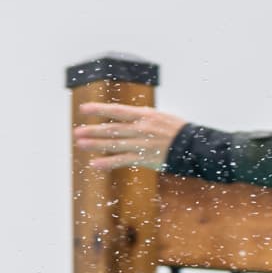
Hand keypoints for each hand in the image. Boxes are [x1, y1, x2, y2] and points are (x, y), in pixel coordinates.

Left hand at [72, 102, 188, 170]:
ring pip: (114, 144)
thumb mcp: (160, 116)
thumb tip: (124, 115)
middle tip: (76, 132)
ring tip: (80, 144)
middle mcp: (141, 128)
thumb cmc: (177, 130)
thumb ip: (141, 117)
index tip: (84, 109)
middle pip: (112, 129)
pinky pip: (123, 160)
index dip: (99, 109)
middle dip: (92, 130)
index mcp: (145, 115)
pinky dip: (108, 163)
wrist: (195, 145)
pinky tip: (95, 164)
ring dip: (95, 145)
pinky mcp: (145, 158)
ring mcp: (142, 144)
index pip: (117, 111)